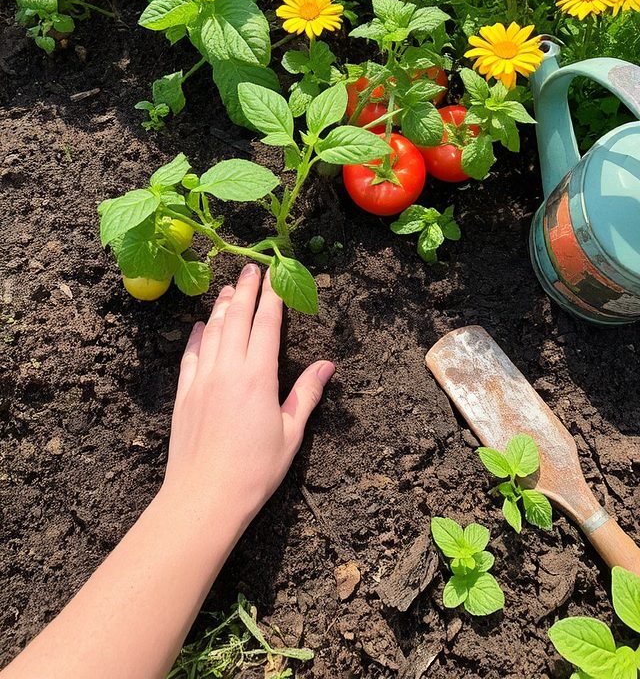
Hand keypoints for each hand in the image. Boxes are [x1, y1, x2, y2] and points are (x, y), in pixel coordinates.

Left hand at [162, 263, 334, 525]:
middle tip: (252, 268)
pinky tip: (202, 326)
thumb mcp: (290, 434)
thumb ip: (306, 394)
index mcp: (258, 377)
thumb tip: (327, 365)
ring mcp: (202, 380)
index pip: (266, 325)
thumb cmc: (254, 471)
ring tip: (229, 289)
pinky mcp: (184, 395)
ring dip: (223, 307)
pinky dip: (198, 336)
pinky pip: (191, 355)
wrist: (204, 498)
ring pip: (213, 331)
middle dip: (246, 290)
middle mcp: (228, 370)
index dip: (272, 298)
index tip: (276, 276)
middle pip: (238, 318)